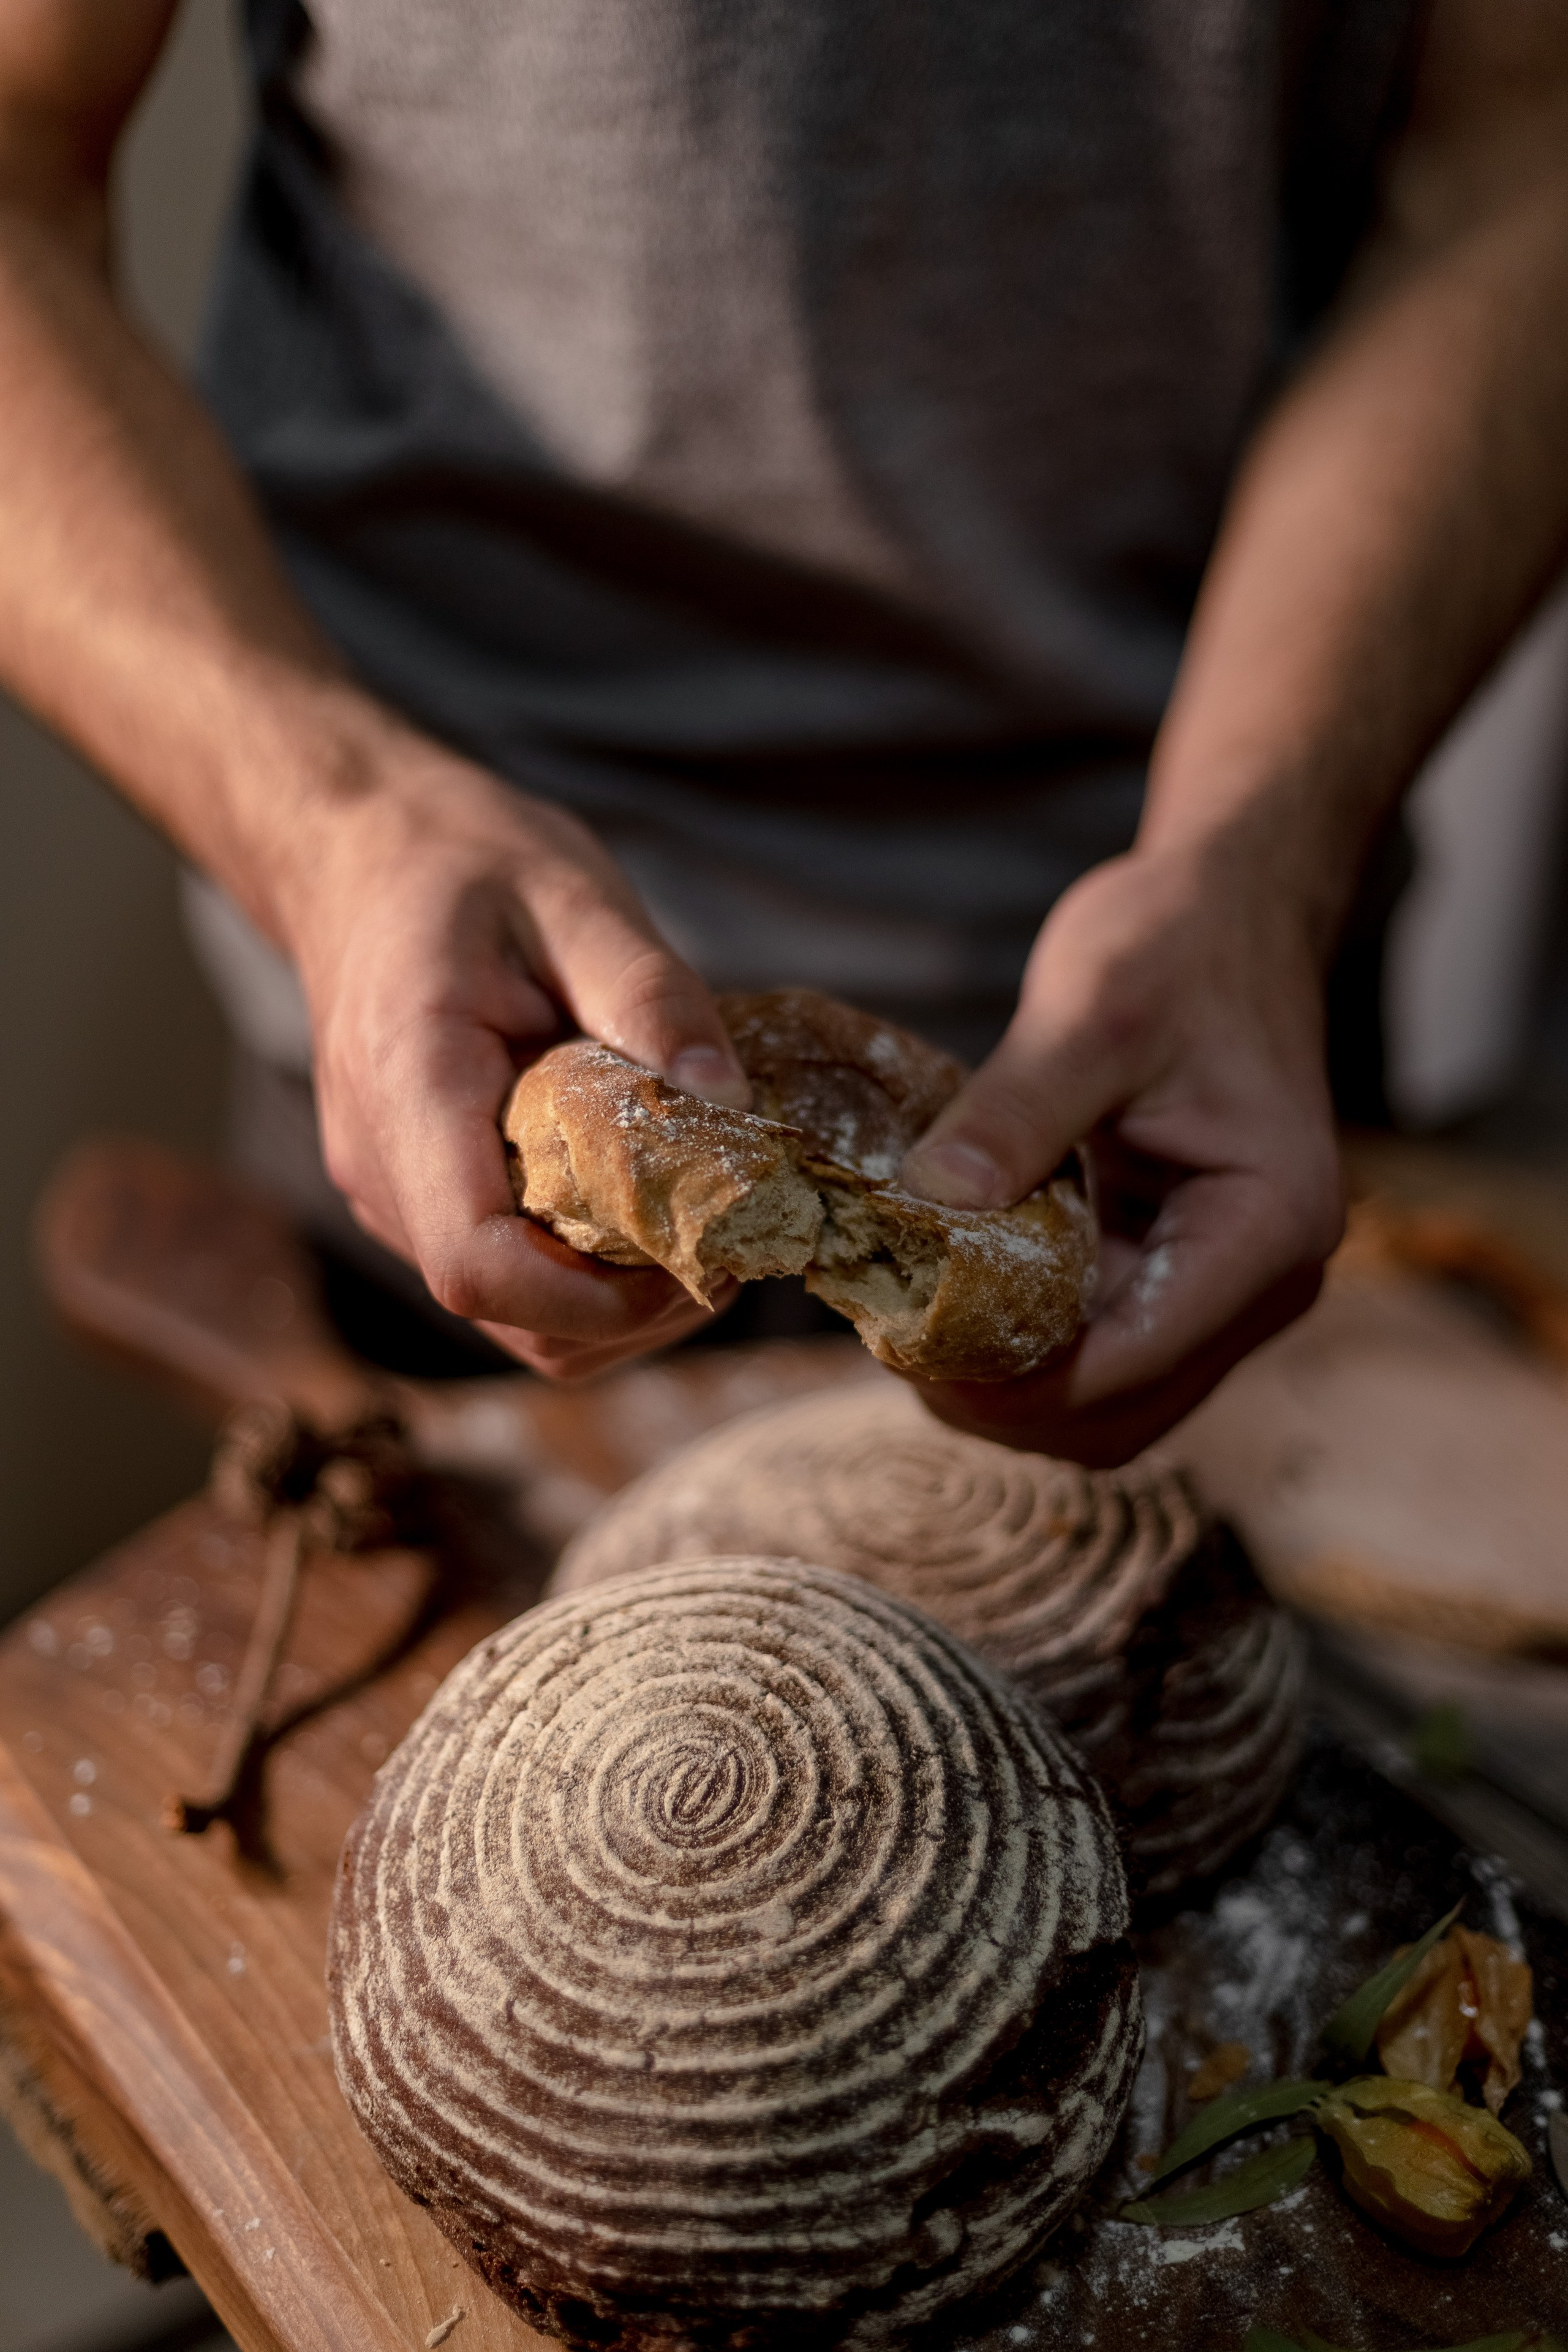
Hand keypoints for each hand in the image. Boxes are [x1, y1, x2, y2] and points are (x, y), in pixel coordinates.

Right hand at [275, 741, 750, 1378]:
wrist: (363, 858)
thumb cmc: (465, 866)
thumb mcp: (575, 897)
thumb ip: (652, 999)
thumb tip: (731, 1108)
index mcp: (410, 1088)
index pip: (476, 1264)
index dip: (593, 1300)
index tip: (696, 1254)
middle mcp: (384, 1167)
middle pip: (511, 1314)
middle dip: (635, 1307)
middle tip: (732, 1231)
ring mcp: (394, 1196)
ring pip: (516, 1316)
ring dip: (620, 1298)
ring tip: (697, 1210)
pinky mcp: (420, 1202)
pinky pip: (511, 1278)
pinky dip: (589, 1270)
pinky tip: (642, 1194)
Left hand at [899, 838, 1343, 1464]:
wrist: (1226, 913)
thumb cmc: (1175, 946)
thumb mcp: (1089, 1010)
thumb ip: (1016, 1110)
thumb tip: (931, 1202)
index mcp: (1268, 1224)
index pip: (1136, 1359)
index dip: (1018, 1382)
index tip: (909, 1347)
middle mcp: (1266, 1277)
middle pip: (1122, 1411)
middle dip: (1006, 1401)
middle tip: (892, 1345)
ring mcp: (1226, 1285)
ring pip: (1108, 1401)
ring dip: (1010, 1386)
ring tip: (909, 1326)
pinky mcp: (1180, 1271)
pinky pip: (1098, 1347)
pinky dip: (1025, 1344)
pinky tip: (949, 1295)